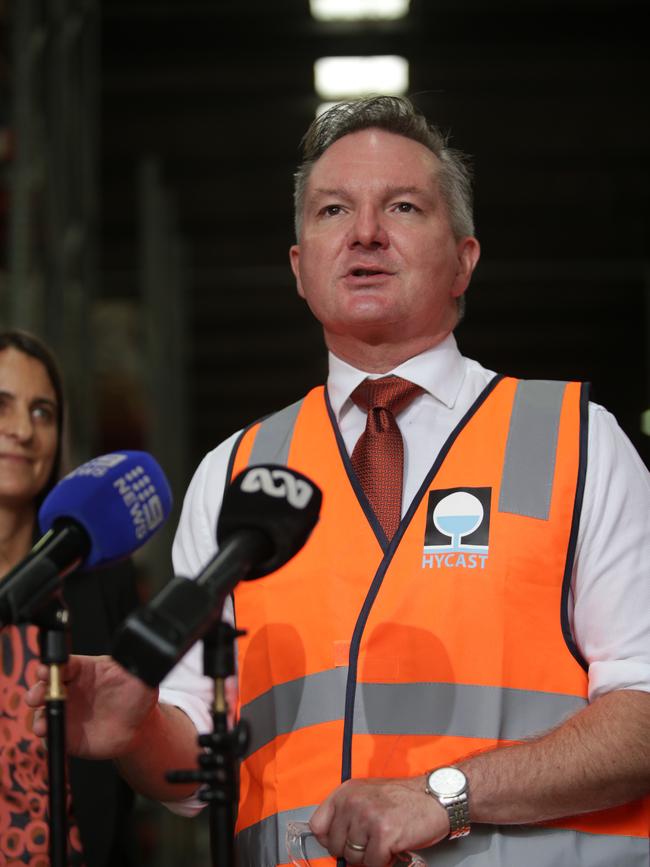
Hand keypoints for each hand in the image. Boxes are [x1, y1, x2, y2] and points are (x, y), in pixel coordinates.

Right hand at [25, 654, 157, 758]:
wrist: (140, 726)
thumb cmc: (138, 696)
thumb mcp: (140, 676)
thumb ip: (132, 665)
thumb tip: (135, 653)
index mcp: (86, 669)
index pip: (64, 663)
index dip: (53, 665)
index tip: (46, 670)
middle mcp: (72, 689)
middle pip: (46, 685)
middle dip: (37, 689)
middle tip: (37, 696)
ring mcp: (67, 711)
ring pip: (44, 710)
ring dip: (38, 715)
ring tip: (42, 722)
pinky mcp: (67, 734)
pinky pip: (51, 734)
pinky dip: (47, 734)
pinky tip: (49, 734)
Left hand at [309, 776, 449, 866]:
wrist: (435, 797)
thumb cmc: (403, 799)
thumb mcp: (367, 796)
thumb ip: (346, 813)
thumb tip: (329, 841)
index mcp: (346, 791)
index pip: (317, 825)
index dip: (330, 840)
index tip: (343, 843)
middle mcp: (353, 802)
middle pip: (336, 847)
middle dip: (354, 851)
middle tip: (372, 842)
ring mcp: (367, 817)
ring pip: (354, 858)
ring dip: (371, 857)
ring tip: (385, 842)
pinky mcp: (383, 834)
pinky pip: (373, 864)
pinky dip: (384, 862)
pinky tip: (394, 847)